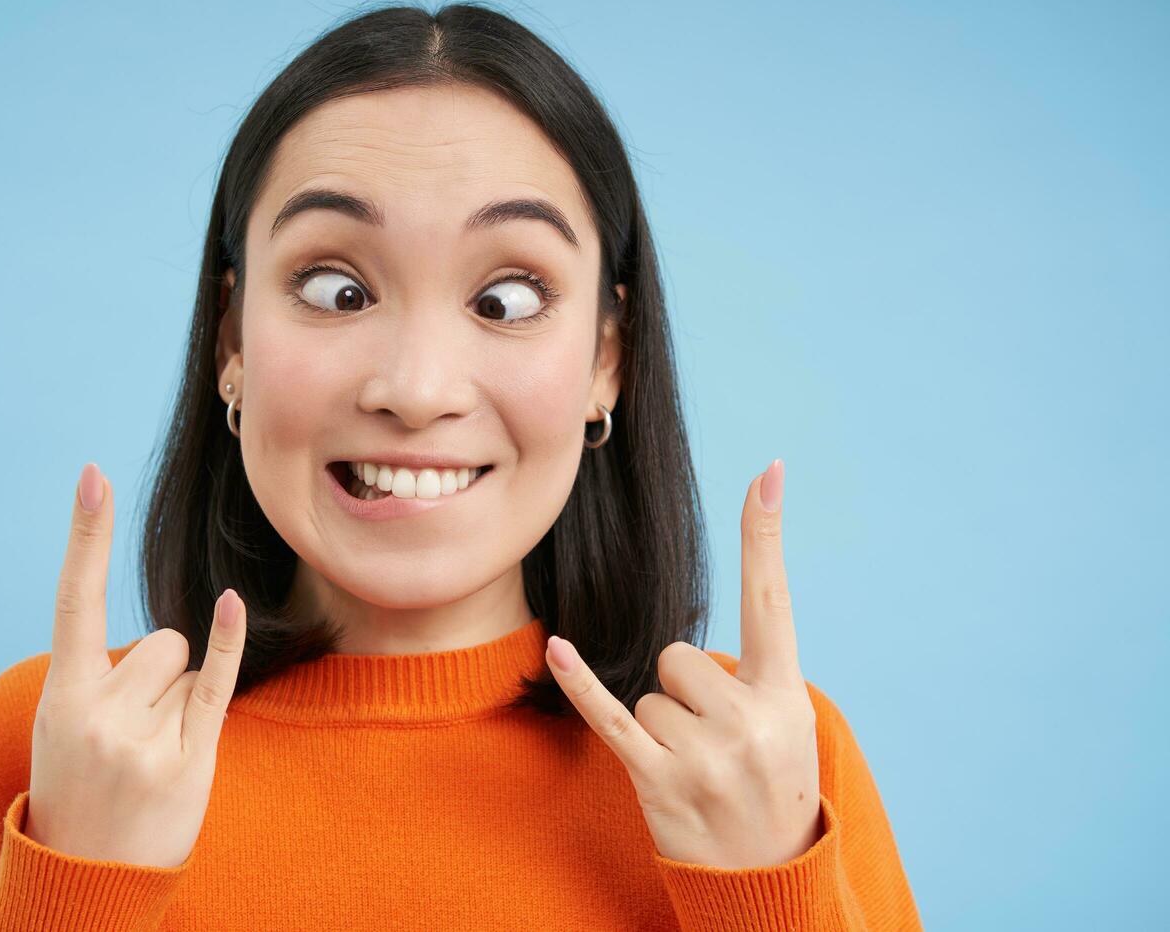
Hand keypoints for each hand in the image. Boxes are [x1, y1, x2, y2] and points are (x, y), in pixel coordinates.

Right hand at [23, 462, 246, 868]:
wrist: (86, 881)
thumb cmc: (80, 791)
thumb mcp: (66, 729)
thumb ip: (101, 676)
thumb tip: (175, 633)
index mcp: (63, 697)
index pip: (74, 600)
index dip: (84, 535)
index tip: (92, 474)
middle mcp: (99, 713)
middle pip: (160, 639)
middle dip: (156, 674)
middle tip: (132, 736)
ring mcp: (144, 739)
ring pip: (187, 665)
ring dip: (179, 700)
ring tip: (149, 757)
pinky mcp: (190, 760)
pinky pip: (217, 682)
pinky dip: (228, 644)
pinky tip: (231, 606)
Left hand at [545, 459, 822, 868]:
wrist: (769, 877)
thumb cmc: (773, 782)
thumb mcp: (788, 721)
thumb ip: (757, 665)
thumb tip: (747, 579)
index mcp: (785, 695)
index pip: (773, 599)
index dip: (765, 534)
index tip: (766, 470)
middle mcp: (748, 720)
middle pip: (680, 653)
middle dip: (687, 692)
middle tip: (715, 742)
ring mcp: (703, 754)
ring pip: (649, 691)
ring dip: (662, 726)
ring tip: (697, 768)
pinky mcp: (657, 780)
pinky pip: (610, 716)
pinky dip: (582, 685)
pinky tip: (558, 646)